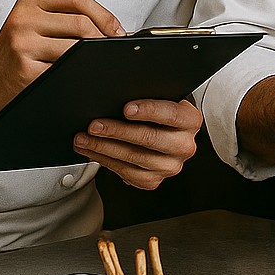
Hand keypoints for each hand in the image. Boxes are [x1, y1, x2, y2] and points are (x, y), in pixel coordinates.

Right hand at [0, 0, 123, 116]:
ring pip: (77, 47)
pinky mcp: (26, 68)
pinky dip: (78, 72)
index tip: (116, 29)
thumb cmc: (14, 53)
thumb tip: (110, 26)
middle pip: (81, 23)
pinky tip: (76, 73)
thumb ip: (65, 17)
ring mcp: (23, 43)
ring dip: (93, 57)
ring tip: (93, 61)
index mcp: (29, 2)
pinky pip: (65, 68)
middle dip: (104, 38)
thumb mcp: (33, 23)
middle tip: (110, 49)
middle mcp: (24, 19)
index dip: (104, 14)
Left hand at [76, 98, 201, 189]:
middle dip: (117, 131)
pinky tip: (92, 151)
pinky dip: (106, 161)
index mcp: (190, 120)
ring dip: (103, 148)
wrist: (163, 134)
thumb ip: (148, 96)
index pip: (171, 114)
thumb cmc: (158, 113)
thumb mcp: (160, 99)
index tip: (125, 108)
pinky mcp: (154, 180)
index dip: (148, 110)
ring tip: (84, 139)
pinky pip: (127, 173)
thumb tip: (117, 94)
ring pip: (134, 158)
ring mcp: (170, 166)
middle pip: (149, 138)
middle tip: (94, 126)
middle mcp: (184, 145)